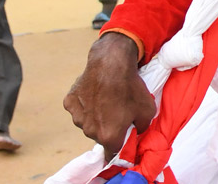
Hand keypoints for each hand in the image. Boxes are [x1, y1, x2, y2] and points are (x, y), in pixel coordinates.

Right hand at [64, 33, 154, 159]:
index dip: (118, 148)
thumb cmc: (131, 88)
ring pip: (87, 121)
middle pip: (100, 135)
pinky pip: (79, 107)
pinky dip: (86, 102)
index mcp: (108, 136)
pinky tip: (95, 90)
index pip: (111, 152)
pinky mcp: (69, 102)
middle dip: (108, 127)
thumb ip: (142, 127)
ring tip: (107, 98)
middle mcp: (89, 130)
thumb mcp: (148, 110)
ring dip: (96, 115)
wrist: (111, 63)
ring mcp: (77, 116)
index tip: (121, 143)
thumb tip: (136, 130)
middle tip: (119, 111)